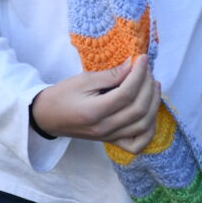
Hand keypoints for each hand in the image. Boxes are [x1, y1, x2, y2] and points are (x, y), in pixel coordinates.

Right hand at [30, 55, 160, 153]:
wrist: (47, 117)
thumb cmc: (62, 95)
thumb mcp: (83, 80)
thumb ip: (110, 75)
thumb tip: (132, 65)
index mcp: (94, 112)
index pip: (127, 94)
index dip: (139, 75)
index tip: (143, 59)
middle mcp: (105, 128)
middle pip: (139, 109)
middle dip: (148, 86)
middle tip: (148, 70)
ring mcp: (109, 137)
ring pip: (143, 126)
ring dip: (154, 104)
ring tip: (153, 85)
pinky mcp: (112, 141)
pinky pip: (137, 143)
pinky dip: (149, 130)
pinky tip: (151, 112)